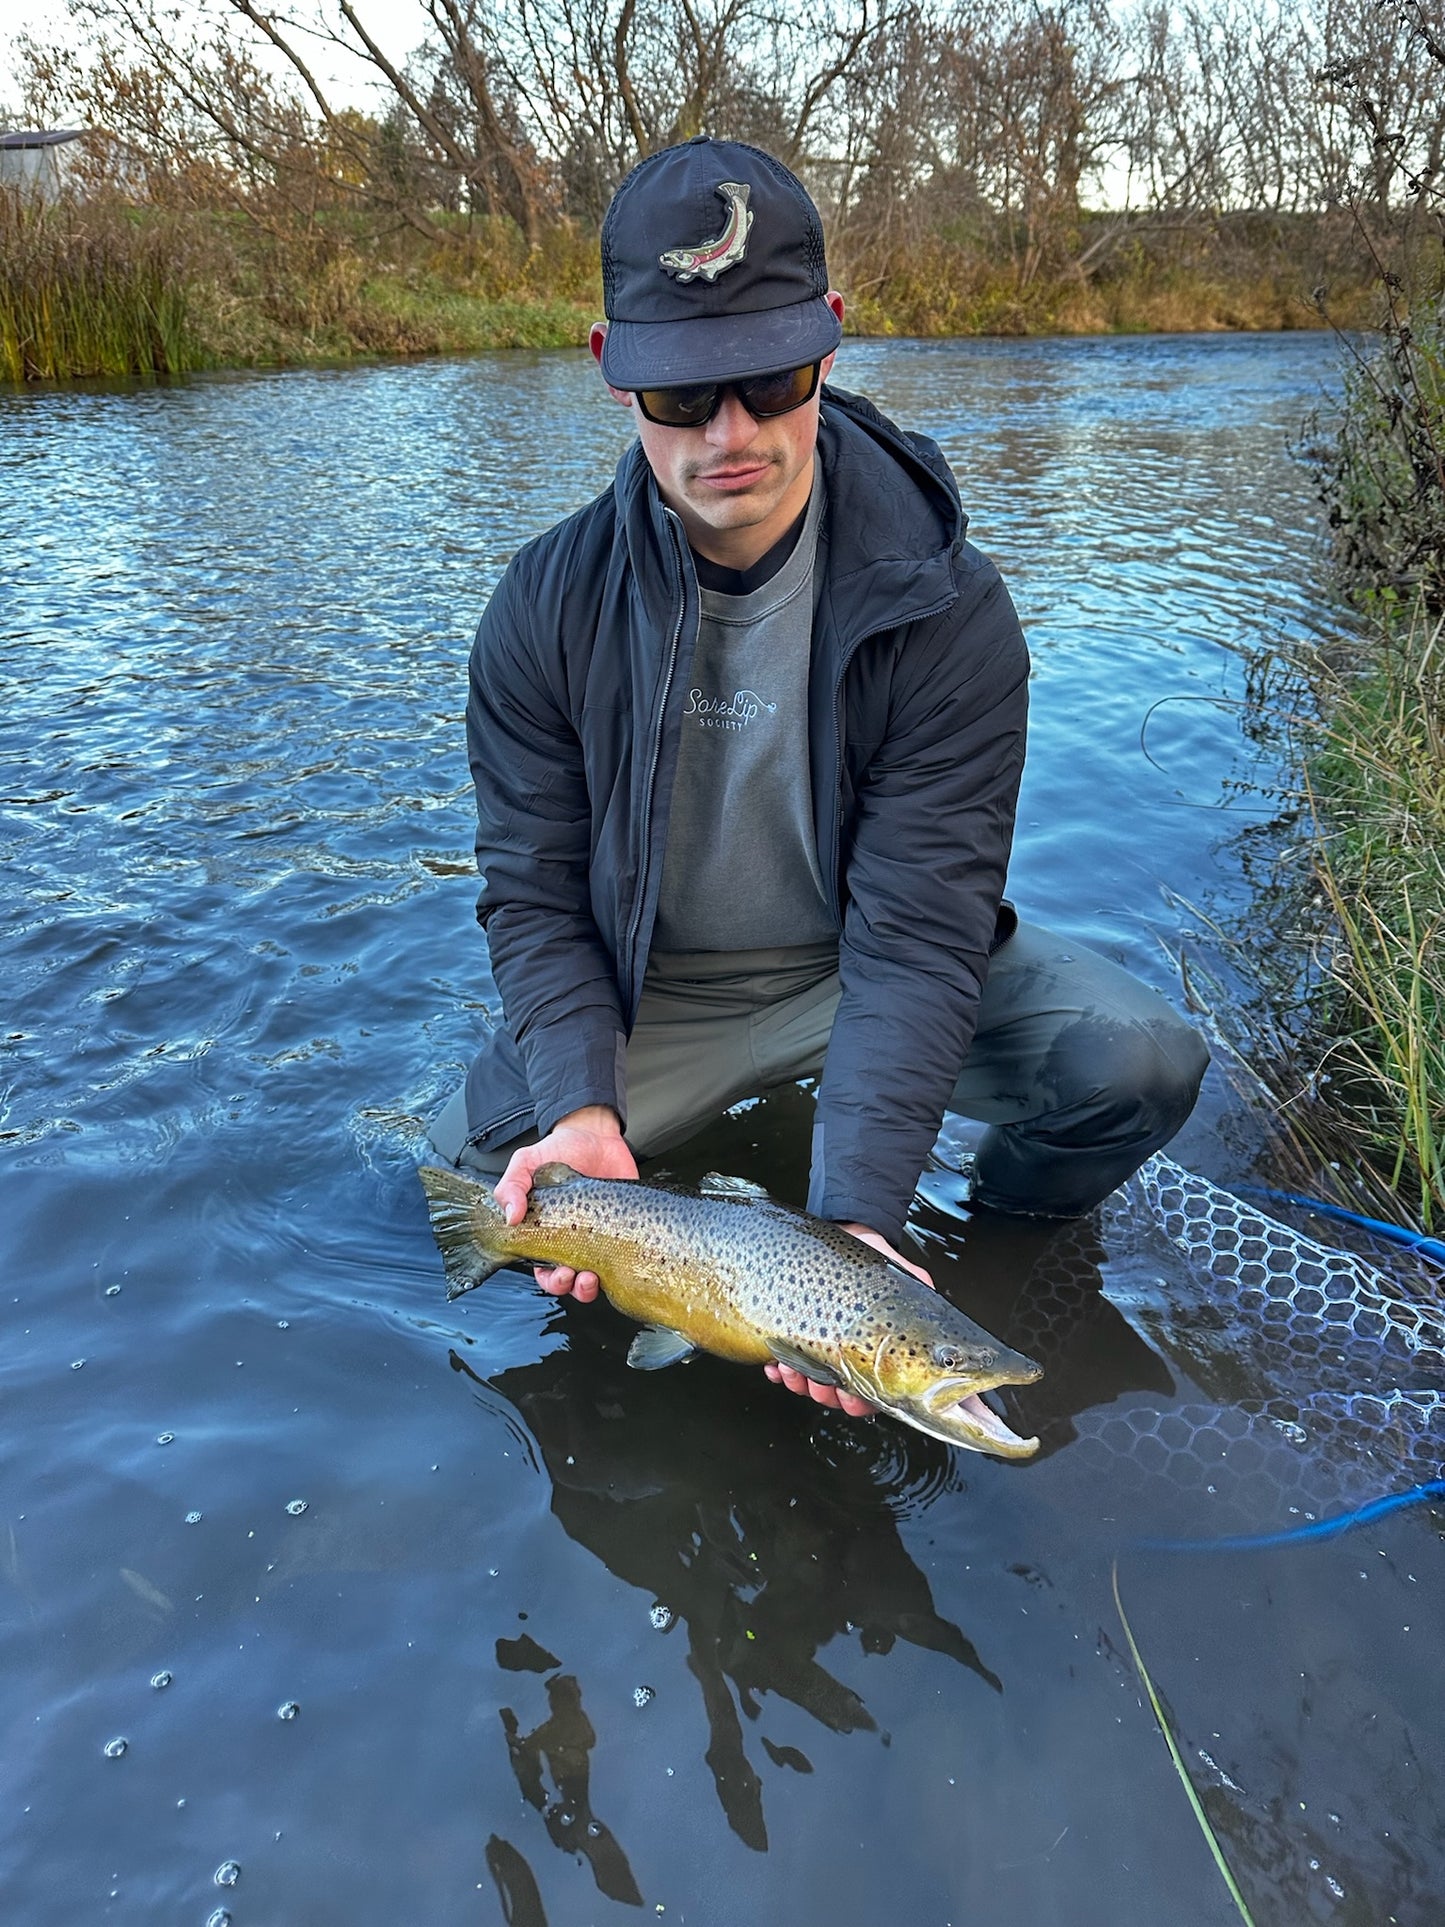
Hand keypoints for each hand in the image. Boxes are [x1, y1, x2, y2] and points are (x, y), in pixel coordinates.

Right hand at [494, 1107, 637, 1303]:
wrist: (596, 1134)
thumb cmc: (559, 1149)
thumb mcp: (526, 1163)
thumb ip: (511, 1186)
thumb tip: (509, 1217)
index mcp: (548, 1234)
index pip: (544, 1270)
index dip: (549, 1279)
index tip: (555, 1271)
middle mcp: (575, 1241)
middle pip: (569, 1282)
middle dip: (569, 1286)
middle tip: (572, 1275)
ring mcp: (601, 1238)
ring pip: (595, 1278)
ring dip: (590, 1286)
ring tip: (591, 1276)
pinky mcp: (625, 1229)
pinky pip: (625, 1256)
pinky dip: (621, 1264)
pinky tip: (619, 1257)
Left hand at [764, 1224, 933, 1416]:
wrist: (848, 1237)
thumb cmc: (876, 1264)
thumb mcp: (902, 1278)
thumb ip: (919, 1295)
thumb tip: (932, 1304)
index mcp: (878, 1359)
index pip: (870, 1398)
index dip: (859, 1403)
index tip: (850, 1392)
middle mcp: (848, 1361)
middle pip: (834, 1398)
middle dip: (824, 1395)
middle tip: (818, 1380)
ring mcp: (820, 1353)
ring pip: (807, 1385)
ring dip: (797, 1383)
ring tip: (789, 1367)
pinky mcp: (795, 1339)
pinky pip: (783, 1366)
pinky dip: (777, 1371)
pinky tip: (772, 1365)